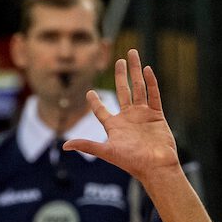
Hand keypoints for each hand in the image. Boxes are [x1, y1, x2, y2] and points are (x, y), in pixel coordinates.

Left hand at [63, 49, 179, 183]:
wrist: (156, 167)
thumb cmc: (132, 162)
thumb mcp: (106, 151)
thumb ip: (87, 145)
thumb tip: (65, 146)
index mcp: (115, 126)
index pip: (101, 111)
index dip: (95, 102)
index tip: (89, 92)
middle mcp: (128, 118)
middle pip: (122, 91)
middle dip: (121, 75)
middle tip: (118, 60)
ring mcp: (143, 115)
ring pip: (139, 88)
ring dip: (136, 71)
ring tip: (133, 54)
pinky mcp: (156, 115)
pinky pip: (154, 95)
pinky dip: (151, 82)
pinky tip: (147, 69)